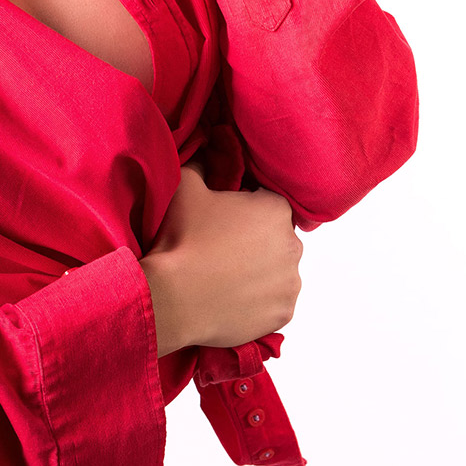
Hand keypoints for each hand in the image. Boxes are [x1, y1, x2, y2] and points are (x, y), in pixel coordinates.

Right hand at [139, 165, 302, 355]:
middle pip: (276, 239)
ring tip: (225, 279)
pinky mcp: (284, 314)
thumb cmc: (181, 240)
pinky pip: (275, 304)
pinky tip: (232, 300)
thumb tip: (205, 151)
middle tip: (221, 252)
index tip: (222, 223)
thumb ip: (201, 162)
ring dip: (259, 274)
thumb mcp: (185, 188)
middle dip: (255, 243)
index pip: (268, 203)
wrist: (172, 298)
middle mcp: (293, 244)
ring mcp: (290, 282)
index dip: (244, 211)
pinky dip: (259, 303)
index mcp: (276, 209)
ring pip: (278, 273)